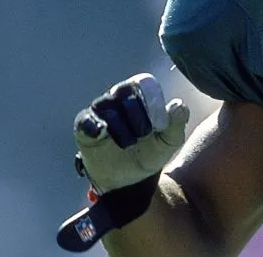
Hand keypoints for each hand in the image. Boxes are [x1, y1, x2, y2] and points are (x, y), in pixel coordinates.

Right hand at [74, 73, 189, 193]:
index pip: (144, 83)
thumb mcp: (171, 140)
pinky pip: (85, 120)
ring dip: (123, 130)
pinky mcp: (85, 128)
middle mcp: (118, 97)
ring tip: (129, 143)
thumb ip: (178, 122)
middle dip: (140, 117)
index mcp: (141, 94)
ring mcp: (100, 111)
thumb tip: (177, 105)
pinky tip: (102, 133)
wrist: (131, 178)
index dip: (154, 101)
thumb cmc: (152, 150)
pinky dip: (93, 125)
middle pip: (126, 93)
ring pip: (108, 109)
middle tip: (145, 135)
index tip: (161, 125)